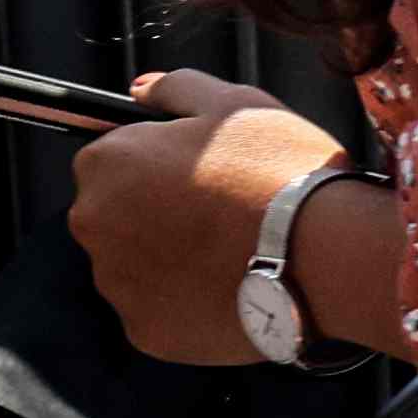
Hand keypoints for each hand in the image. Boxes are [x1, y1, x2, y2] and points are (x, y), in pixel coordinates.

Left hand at [70, 74, 349, 363]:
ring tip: (235, 250)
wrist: (324, 255)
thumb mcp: (238, 103)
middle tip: (223, 210)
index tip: (203, 172)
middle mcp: (94, 224)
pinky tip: (231, 284)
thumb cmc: (281, 171)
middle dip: (157, 213)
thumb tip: (142, 90)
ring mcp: (117, 283)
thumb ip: (176, 88)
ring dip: (171, 258)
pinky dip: (186, 301)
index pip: (113, 159)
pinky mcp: (144, 329)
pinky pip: (158, 310)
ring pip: (137, 265)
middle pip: (118, 215)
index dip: (160, 163)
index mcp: (106, 164)